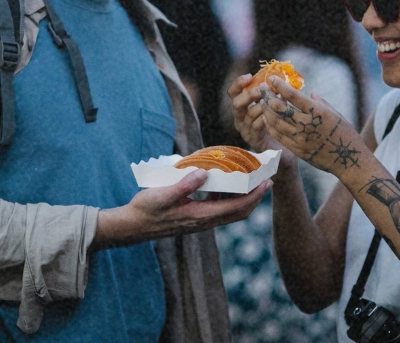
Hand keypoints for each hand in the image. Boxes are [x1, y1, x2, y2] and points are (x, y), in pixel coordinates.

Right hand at [93, 170, 267, 250]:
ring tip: (249, 179)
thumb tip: (204, 173)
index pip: (235, 208)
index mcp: (200, 216)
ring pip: (229, 211)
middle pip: (238, 213)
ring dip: (242, 198)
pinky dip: (226, 197)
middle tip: (266, 180)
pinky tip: (222, 183)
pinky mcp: (194, 217)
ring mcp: (199, 221)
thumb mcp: (163, 194)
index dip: (253, 196)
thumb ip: (184, 184)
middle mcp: (204, 221)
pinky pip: (217, 208)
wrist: (133, 226)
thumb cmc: (146, 209)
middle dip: (255, 197)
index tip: (266, 183)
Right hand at [228, 75, 294, 170]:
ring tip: (276, 100)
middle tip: (263, 90)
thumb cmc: (278, 125)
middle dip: (249, 95)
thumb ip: (271, 93)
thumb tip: (280, 77)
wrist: (282, 151)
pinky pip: (256, 127)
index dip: (238, 83)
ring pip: (248, 115)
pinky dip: (265, 118)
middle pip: (236, 103)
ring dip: (262, 106)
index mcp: (242, 107)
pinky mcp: (253, 140)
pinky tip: (274, 115)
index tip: (250, 76)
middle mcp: (240, 118)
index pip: (233, 92)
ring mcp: (245, 130)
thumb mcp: (271, 107)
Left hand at [260, 77, 366, 176]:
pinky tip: (267, 119)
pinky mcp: (297, 149)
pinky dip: (270, 125)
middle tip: (262, 89)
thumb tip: (309, 93)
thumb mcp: (336, 114)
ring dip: (266, 110)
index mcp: (317, 112)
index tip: (271, 79)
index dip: (279, 86)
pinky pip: (278, 136)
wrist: (349, 161)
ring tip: (262, 102)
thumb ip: (320, 102)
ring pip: (275, 122)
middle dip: (267, 96)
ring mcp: (300, 138)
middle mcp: (307, 124)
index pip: (293, 95)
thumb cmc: (345, 134)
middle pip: (279, 108)